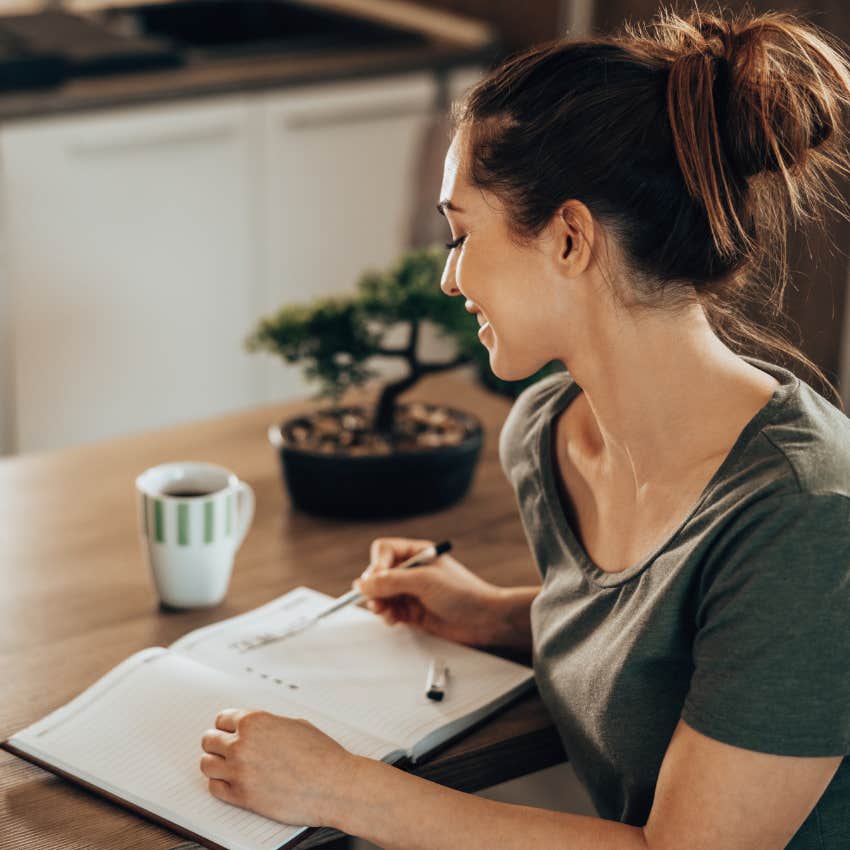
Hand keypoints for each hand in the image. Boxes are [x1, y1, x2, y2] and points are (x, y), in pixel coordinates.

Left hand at [199, 708, 356, 826]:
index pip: (222, 719)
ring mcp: (239, 771)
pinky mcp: (241, 796)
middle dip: (216, 744)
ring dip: (215, 764)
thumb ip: (269, 725)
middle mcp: (242, 744)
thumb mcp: (295, 725)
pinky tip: (231, 782)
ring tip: (225, 766)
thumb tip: (258, 729)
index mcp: (255, 721)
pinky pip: (214, 788)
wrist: (333, 784)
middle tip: (224, 749)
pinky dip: (220, 784)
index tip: (228, 732)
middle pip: (208, 740)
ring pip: (206, 764)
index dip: (226, 726)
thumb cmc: (321, 754)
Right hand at [353, 537, 505, 645]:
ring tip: (386, 613)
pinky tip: (394, 620)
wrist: (484, 619)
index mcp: (417, 553)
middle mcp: (412, 570)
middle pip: (378, 574)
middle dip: (375, 588)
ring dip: (379, 604)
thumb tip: (362, 584)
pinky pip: (390, 610)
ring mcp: (411, 591)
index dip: (376, 565)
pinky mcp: (412, 611)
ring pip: (381, 594)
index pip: (384, 551)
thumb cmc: (464, 593)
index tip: (376, 582)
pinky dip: (387, 615)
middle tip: (377, 602)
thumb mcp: (425, 581)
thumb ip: (392, 581)